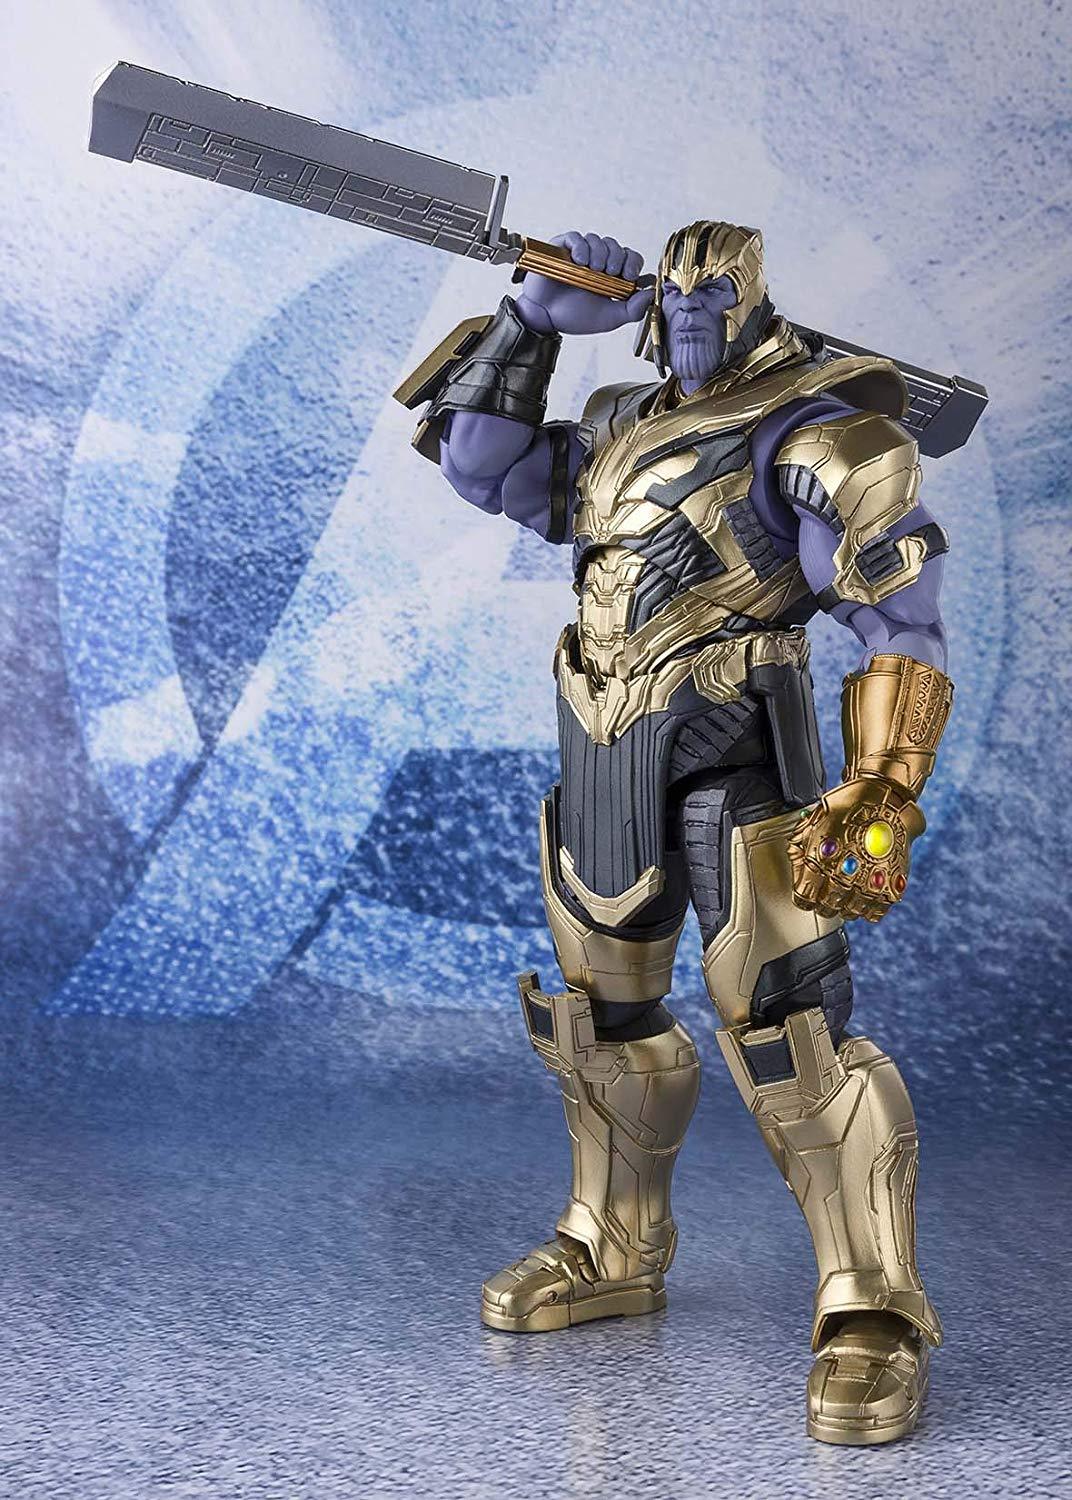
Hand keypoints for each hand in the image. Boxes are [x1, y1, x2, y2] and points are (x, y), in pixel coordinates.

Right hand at [516, 231, 654, 335]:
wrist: (545, 317)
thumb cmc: (575, 317)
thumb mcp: (610, 318)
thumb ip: (633, 309)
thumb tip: (652, 293)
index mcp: (611, 276)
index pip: (630, 257)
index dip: (632, 262)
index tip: (628, 276)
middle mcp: (597, 261)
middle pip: (615, 246)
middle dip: (616, 258)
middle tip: (608, 273)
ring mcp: (579, 253)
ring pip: (597, 239)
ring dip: (599, 253)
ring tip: (591, 269)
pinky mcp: (562, 248)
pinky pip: (576, 237)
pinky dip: (581, 246)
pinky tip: (579, 261)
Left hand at [787, 777, 925, 923]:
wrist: (884, 798)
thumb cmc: (846, 809)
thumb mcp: (811, 824)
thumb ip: (798, 854)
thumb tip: (798, 877)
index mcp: (821, 860)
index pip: (804, 899)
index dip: (804, 897)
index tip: (808, 892)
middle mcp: (845, 874)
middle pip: (827, 908)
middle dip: (823, 902)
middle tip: (826, 892)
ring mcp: (870, 882)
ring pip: (850, 913)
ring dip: (844, 905)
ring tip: (846, 892)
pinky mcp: (892, 886)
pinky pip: (875, 913)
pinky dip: (867, 908)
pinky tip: (863, 895)